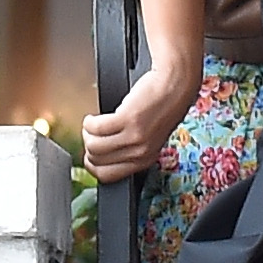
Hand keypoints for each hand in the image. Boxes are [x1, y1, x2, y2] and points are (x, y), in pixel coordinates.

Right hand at [82, 58, 197, 181]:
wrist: (175, 86)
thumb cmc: (160, 108)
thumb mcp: (148, 138)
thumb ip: (129, 150)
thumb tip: (99, 156)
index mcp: (145, 160)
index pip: (108, 176)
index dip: (93, 165)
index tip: (91, 153)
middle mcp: (140, 152)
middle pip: (96, 160)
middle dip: (89, 146)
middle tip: (93, 133)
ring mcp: (134, 137)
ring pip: (93, 145)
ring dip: (87, 133)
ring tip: (93, 124)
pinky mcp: (128, 119)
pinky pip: (95, 127)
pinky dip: (89, 121)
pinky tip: (94, 117)